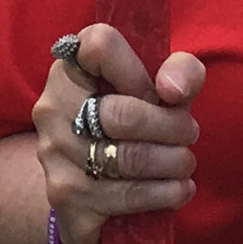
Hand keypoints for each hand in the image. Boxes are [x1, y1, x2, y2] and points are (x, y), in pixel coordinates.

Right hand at [34, 22, 206, 243]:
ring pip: (125, 159)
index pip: (99, 44)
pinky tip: (177, 191)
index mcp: (70, 67)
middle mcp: (52, 108)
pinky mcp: (64, 199)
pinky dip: (160, 195)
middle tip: (190, 134)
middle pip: (121, 114)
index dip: (138, 70)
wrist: (88, 180)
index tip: (160, 92)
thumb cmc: (132, 119)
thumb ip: (181, 72)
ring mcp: (53, 155)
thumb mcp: (159, 87)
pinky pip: (122, 198)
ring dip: (171, 164)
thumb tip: (173, 89)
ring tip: (186, 164)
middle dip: (170, 127)